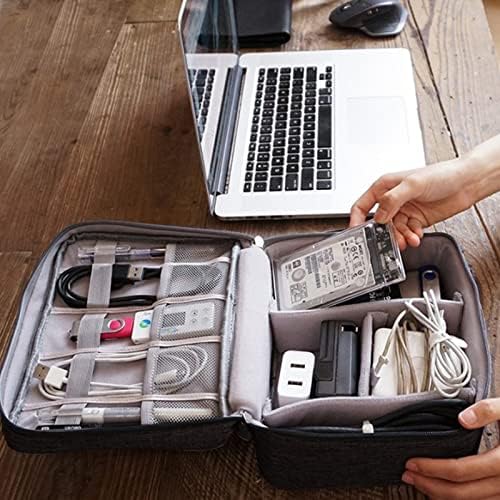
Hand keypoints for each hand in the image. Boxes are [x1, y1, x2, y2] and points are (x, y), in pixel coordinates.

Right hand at [349, 158, 473, 249]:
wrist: (467, 182)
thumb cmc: (442, 174)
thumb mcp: (413, 184)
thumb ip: (392, 200)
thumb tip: (379, 217)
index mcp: (385, 187)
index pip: (362, 206)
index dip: (356, 220)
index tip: (356, 233)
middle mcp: (392, 199)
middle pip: (379, 222)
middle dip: (384, 234)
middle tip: (389, 242)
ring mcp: (405, 210)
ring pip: (394, 230)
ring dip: (400, 237)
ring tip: (409, 239)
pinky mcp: (416, 220)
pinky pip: (407, 233)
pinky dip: (411, 237)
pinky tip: (417, 236)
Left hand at [402, 398, 499, 498]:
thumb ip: (488, 410)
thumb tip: (463, 419)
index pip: (460, 471)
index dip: (433, 468)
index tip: (413, 462)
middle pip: (462, 493)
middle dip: (430, 485)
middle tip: (408, 475)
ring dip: (442, 495)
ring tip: (421, 483)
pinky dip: (461, 499)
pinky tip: (446, 490)